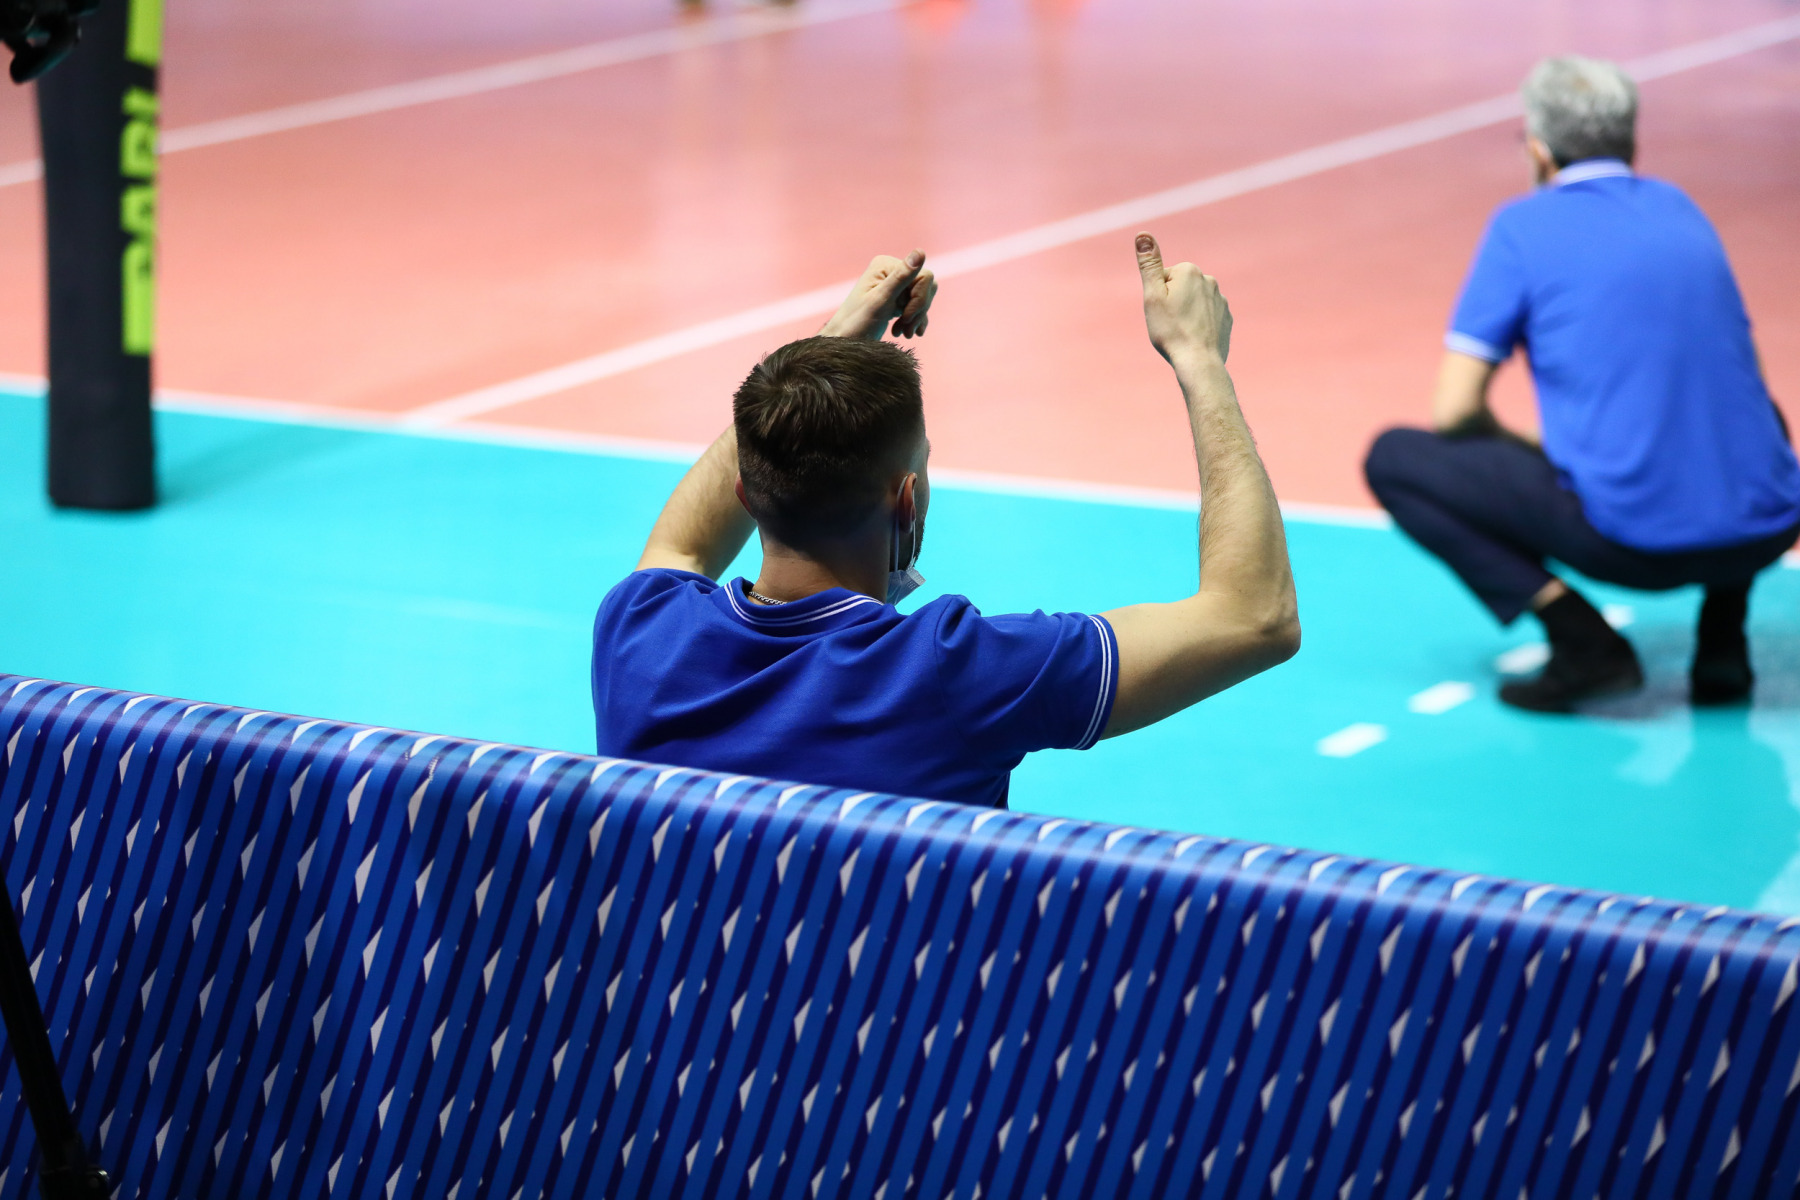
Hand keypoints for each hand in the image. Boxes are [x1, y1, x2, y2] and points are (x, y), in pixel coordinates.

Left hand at [819, 250, 937, 340]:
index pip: (924, 276)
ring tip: (904, 333)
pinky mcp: (896, 300)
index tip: (906, 317)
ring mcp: (894, 286)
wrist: (844, 343)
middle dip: (918, 310)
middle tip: (906, 328)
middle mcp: (891, 271)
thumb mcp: (882, 300)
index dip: (920, 299)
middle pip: (926, 287)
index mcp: (886, 265)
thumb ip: (902, 277)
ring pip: (924, 298)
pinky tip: (906, 333)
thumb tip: (920, 251)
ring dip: (916, 318)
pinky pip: (918, 307)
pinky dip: (915, 321)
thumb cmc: (858, 322)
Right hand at [1135, 233, 1230, 364]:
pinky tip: (1194, 338)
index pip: (1163, 278)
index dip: (1157, 297)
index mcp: (1189, 270)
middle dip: (1172, 302)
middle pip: (1179, 288)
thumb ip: (1149, 264)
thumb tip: (1142, 234)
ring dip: (1186, 313)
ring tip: (1182, 332)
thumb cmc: (1171, 330)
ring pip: (1193, 302)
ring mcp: (1220, 299)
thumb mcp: (1152, 296)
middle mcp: (1209, 279)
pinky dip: (1199, 324)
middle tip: (1169, 323)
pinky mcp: (1226, 317)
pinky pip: (1206, 316)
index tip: (1161, 312)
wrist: (1199, 362)